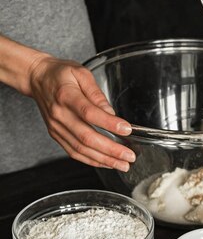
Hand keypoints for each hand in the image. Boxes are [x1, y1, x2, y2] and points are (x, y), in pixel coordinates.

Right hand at [29, 55, 135, 171]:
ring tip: (122, 164)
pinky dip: (91, 160)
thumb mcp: (81, 74)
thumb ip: (97, 94)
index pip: (89, 113)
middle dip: (111, 150)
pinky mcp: (56, 135)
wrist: (37, 78)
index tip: (126, 129)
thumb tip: (111, 113)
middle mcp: (59, 114)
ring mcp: (56, 127)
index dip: (109, 123)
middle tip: (129, 156)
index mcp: (66, 95)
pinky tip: (106, 163)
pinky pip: (74, 152)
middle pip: (87, 137)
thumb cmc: (61, 75)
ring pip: (81, 149)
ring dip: (104, 159)